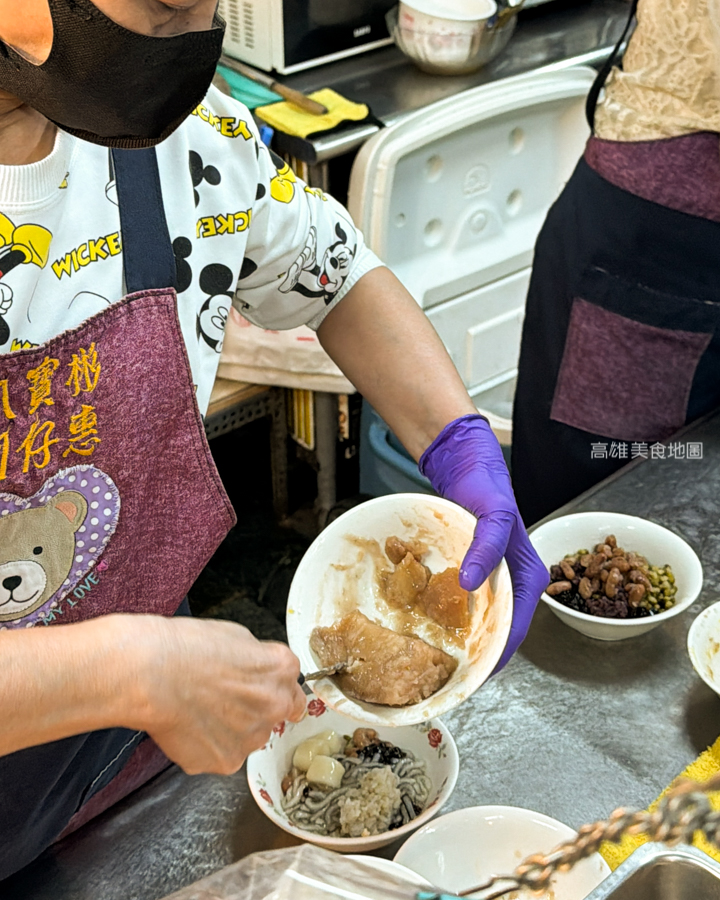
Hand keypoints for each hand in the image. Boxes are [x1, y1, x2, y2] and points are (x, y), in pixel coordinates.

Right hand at [124, 617, 305, 774]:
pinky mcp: (224, 761)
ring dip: (231, 730)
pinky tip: (189, 726)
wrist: (152, 674)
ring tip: (199, 711)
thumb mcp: (236, 637)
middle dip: (253, 711)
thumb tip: (258, 671)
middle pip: (273, 716)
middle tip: (222, 701)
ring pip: (247, 738)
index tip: (265, 695)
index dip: (276, 693)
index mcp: (280, 671)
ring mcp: (250, 738)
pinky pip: (220, 755)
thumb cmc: (186, 649)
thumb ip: (258, 661)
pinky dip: (207, 746)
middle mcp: (274, 707)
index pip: (295, 693)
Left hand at [419, 415, 548, 671]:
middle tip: (449, 679)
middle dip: (479, 658)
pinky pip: (469, 605)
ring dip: (466, 643)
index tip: (472, 679)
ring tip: (439, 664)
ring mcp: (497, 580)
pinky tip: (434, 630)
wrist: (468, 463)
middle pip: (500, 633)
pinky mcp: (478, 574)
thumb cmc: (487, 485)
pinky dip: (454, 620)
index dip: (495, 658)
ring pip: (483, 622)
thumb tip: (470, 584)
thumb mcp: (492, 512)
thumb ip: (487, 545)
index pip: (515, 632)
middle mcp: (516, 585)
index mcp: (530, 578)